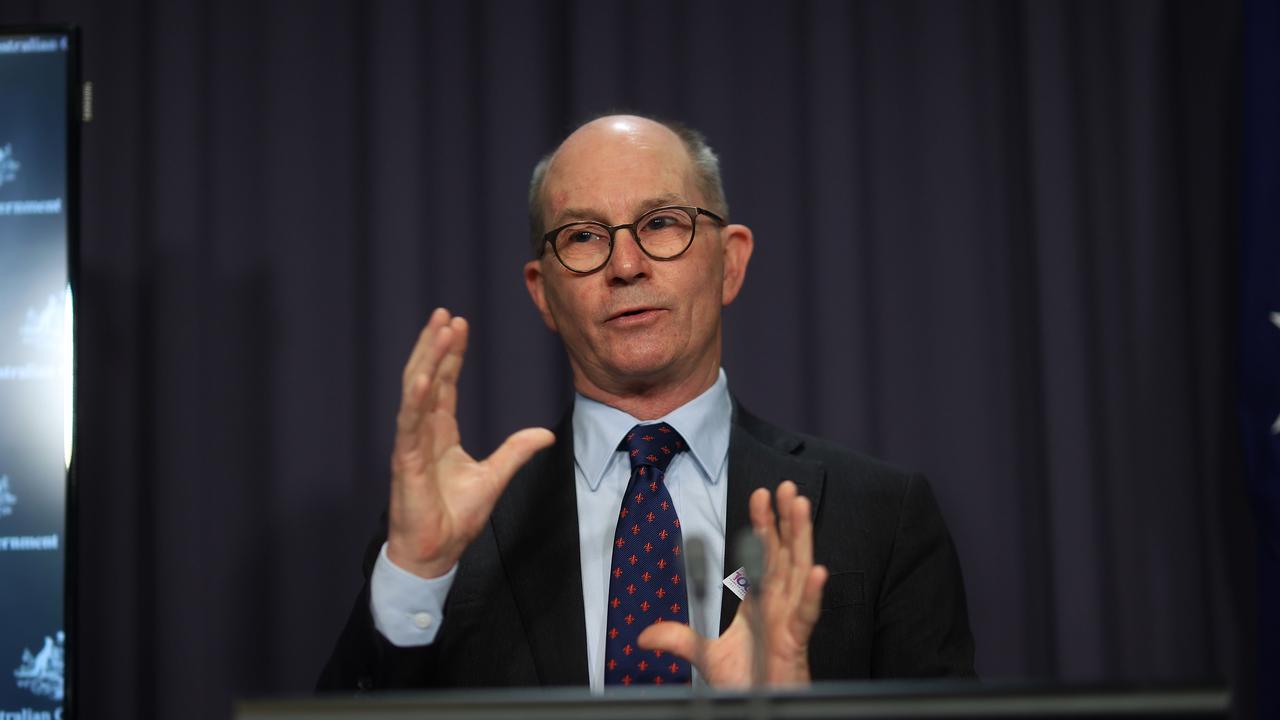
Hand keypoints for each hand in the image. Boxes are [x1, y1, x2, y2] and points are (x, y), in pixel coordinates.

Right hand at [386, 308, 554, 578]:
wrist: (435, 553)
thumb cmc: (455, 520)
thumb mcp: (494, 478)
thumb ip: (516, 452)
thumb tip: (546, 435)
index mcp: (439, 434)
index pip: (444, 385)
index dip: (451, 355)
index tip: (458, 325)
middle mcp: (422, 433)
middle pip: (427, 378)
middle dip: (435, 345)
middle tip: (445, 313)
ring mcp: (411, 444)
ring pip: (416, 392)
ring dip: (427, 359)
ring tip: (437, 329)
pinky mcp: (406, 461)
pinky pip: (409, 424)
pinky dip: (414, 399)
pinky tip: (423, 375)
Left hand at [637, 480, 827, 687]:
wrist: (756, 706)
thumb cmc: (745, 682)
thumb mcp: (705, 656)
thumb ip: (679, 639)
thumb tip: (645, 635)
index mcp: (761, 603)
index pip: (763, 555)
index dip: (763, 525)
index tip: (759, 495)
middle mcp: (778, 605)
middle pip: (784, 554)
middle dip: (785, 519)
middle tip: (783, 487)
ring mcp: (788, 621)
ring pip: (798, 572)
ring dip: (800, 538)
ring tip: (799, 507)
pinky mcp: (795, 642)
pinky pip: (806, 615)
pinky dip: (811, 594)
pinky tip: (817, 570)